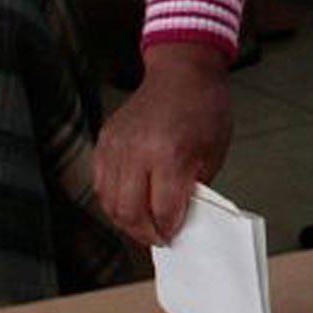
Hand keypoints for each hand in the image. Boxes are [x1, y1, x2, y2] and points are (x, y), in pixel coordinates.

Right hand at [92, 42, 233, 245]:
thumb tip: (179, 219)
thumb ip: (193, 189)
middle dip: (145, 233)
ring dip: (125, 220)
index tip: (173, 235)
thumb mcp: (212, 154)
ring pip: (109, 201)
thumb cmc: (202, 108)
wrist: (182, 74)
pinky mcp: (105, 139)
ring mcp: (116, 144)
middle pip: (129, 211)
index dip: (169, 229)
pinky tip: (128, 201)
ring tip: (142, 224)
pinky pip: (100, 181)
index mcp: (169, 153)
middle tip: (157, 238)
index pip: (162, 210)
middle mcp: (137, 150)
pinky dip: (112, 197)